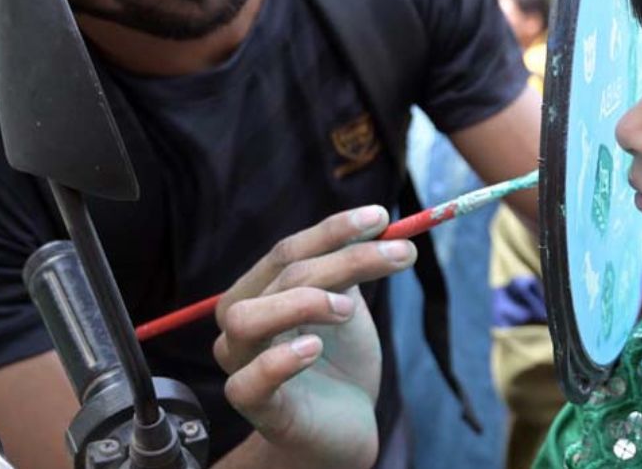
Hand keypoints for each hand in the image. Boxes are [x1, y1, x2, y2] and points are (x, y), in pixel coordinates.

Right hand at [211, 206, 415, 468]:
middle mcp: (242, 323)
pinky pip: (247, 383)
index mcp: (260, 292)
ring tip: (346, 310)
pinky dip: (279, 361)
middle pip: (282, 276)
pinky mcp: (257, 408)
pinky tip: (314, 349)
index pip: (288, 250)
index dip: (334, 230)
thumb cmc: (340, 361)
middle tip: (399, 255)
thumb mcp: (348, 307)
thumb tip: (380, 226)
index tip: (382, 217)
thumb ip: (351, 268)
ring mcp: (242, 365)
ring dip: (302, 303)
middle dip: (345, 259)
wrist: (345, 424)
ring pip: (248, 319)